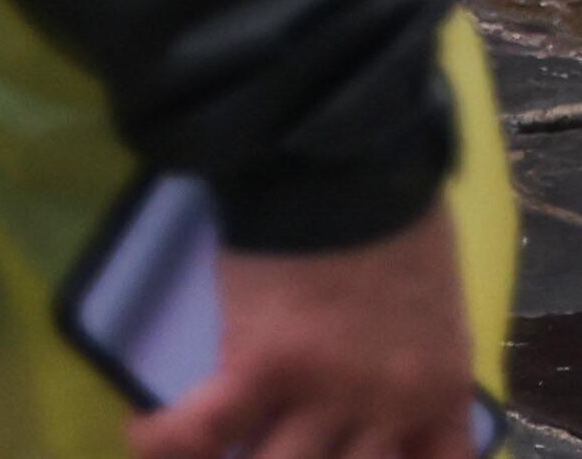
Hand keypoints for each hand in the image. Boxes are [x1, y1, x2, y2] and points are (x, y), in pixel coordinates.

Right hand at [133, 215, 478, 458]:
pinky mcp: (258, 365)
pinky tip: (143, 432)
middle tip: (283, 446)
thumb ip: (413, 357)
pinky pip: (202, 432)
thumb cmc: (399, 210)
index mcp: (438, 385)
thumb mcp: (434, 297)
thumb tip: (384, 387)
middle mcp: (385, 406)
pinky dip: (167, 440)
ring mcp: (322, 392)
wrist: (352, 151)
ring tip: (224, 446)